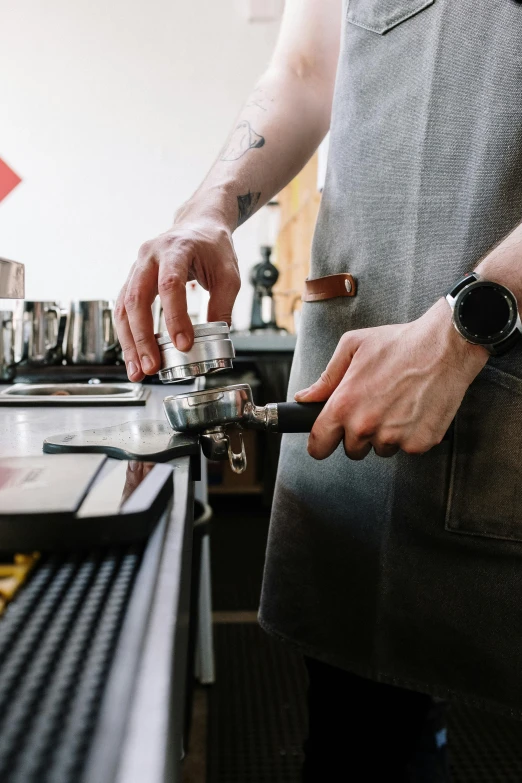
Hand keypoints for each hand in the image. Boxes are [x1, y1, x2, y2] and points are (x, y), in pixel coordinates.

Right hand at [115, 205, 240, 381]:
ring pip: (124, 306)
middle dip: (143, 337)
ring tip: (138, 370)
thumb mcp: (229, 275)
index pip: (170, 285)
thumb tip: (217, 339)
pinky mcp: (133, 279)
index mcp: (176, 248)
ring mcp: (137, 267)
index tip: (183, 344)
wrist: (199, 224)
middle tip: (151, 365)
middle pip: (137, 298)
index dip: (174, 316)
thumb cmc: (213, 247)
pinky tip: (134, 356)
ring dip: (129, 342)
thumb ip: (222, 306)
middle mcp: (150, 256)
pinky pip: (123, 309)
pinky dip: (127, 334)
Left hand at [295, 299, 487, 459]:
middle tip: (373, 408)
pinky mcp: (419, 443)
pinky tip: (415, 409)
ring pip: (380, 450)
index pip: (319, 445)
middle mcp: (366, 426)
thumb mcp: (353, 347)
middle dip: (358, 435)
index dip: (320, 445)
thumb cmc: (399, 343)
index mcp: (345, 405)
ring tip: (397, 404)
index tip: (325, 441)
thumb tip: (305, 397)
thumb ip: (326, 378)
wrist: (446, 347)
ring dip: (384, 434)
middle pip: (351, 450)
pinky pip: (406, 448)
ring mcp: (394, 437)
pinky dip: (409, 434)